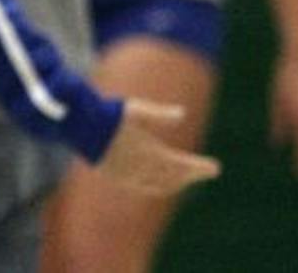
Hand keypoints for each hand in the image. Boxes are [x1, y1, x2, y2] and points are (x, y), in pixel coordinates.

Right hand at [94, 99, 220, 197]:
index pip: (182, 165)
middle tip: (206, 171)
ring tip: (185, 179)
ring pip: (159, 185)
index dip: (200, 168)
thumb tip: (183, 113)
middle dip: (191, 175)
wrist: (81, 126)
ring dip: (175, 182)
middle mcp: (142, 168)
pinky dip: (157, 185)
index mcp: (151, 152)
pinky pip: (143, 186)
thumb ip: (161, 115)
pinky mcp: (117, 177)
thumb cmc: (110, 114)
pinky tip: (159, 182)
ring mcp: (129, 175)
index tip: (216, 168)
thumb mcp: (137, 110)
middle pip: (174, 178)